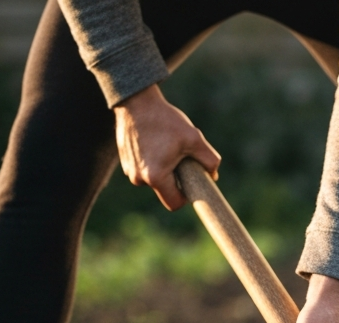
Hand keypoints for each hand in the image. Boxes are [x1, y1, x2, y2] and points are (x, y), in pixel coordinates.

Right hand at [114, 84, 219, 209]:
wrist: (136, 101)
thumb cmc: (165, 120)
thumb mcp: (194, 138)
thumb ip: (209, 160)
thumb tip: (213, 176)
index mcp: (156, 177)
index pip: (174, 204)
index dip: (185, 197)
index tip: (191, 183)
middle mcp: (139, 178)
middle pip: (164, 192)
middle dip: (175, 181)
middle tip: (181, 160)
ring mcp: (129, 171)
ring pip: (154, 181)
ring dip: (164, 171)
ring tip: (167, 148)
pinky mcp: (125, 162)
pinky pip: (144, 170)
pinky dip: (152, 163)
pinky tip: (155, 144)